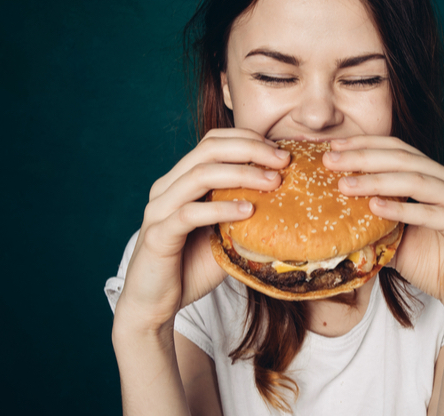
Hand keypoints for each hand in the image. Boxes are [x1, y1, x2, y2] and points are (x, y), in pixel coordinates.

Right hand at [114, 128, 290, 331]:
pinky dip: (221, 208)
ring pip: (199, 175)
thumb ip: (244, 212)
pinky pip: (190, 214)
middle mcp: (167, 188)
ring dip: (241, 174)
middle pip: (208, 150)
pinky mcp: (158, 235)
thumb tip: (288, 201)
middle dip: (250, 149)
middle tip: (283, 160)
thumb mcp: (225, 233)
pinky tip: (248, 211)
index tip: (280, 151)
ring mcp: (159, 210)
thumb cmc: (191, 267)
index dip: (247, 139)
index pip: (212, 142)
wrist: (155, 305)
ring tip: (273, 182)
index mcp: (181, 180)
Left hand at [322, 136, 443, 322]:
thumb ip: (372, 217)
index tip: (333, 145)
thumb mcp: (393, 234)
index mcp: (437, 175)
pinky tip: (374, 206)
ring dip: (377, 181)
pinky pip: (431, 213)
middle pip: (404, 159)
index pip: (398, 149)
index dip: (365, 144)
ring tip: (345, 185)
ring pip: (416, 181)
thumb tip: (330, 208)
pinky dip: (401, 209)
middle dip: (364, 158)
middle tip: (330, 160)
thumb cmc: (429, 262)